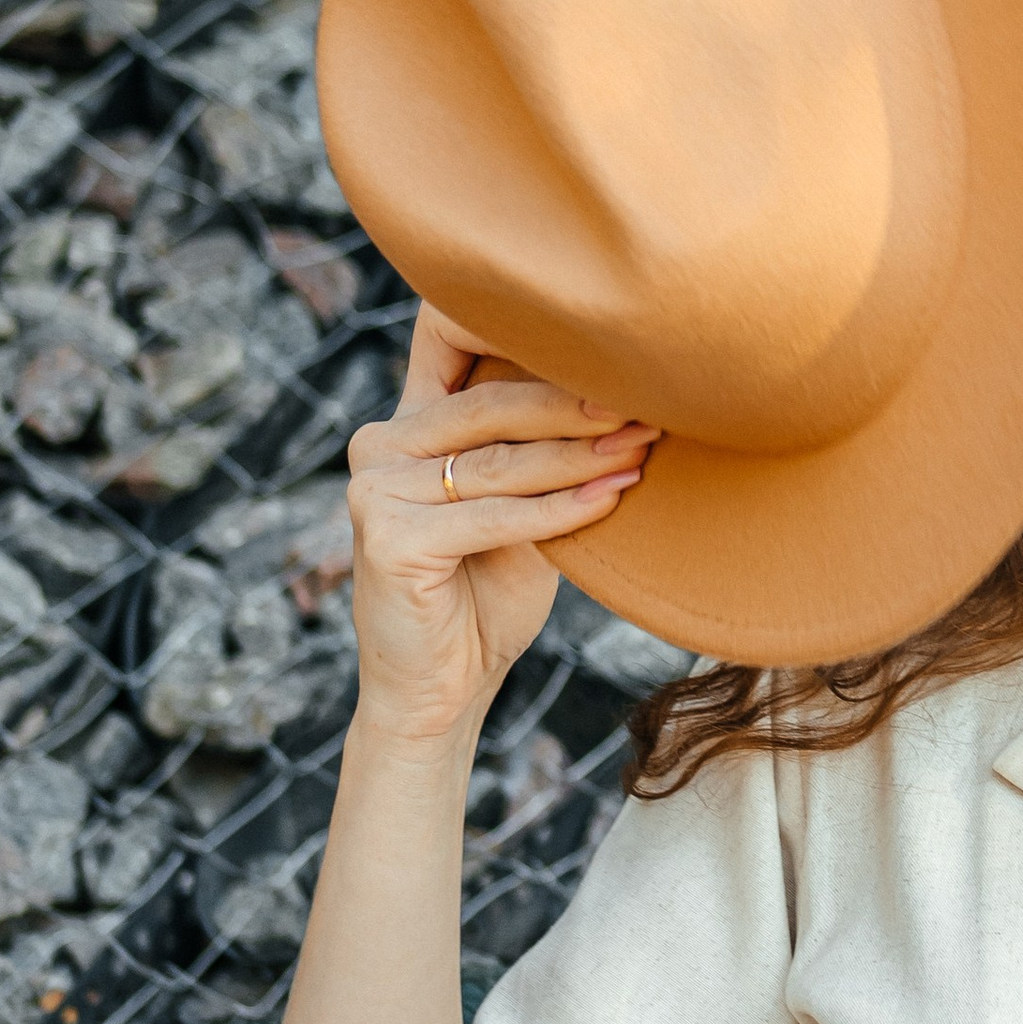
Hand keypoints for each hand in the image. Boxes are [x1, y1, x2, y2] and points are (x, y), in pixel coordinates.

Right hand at [344, 304, 660, 751]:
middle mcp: (380, 443)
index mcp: (407, 423)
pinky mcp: (388, 538)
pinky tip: (612, 499)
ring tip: (642, 448)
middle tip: (647, 402)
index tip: (610, 338)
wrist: (440, 690)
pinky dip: (560, 512)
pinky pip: (496, 517)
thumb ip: (540, 455)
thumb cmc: (487, 596)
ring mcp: (375, 488)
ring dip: (581, 457)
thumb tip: (627, 398)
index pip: (451, 343)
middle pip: (492, 405)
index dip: (524, 333)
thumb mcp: (518, 509)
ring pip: (500, 463)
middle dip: (576, 404)